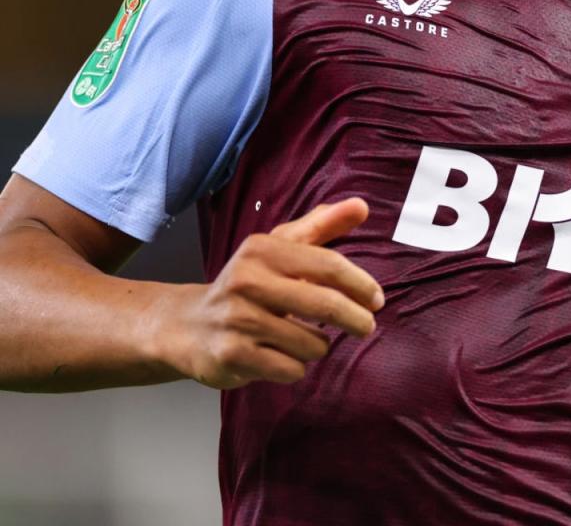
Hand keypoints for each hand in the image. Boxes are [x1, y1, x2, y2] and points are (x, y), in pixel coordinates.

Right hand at [154, 198, 383, 389]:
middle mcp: (247, 281)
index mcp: (262, 249)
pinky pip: (292, 369)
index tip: (377, 300)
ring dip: (318, 346)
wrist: (187, 327)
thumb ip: (321, 226)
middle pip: (326, 305)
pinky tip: (280, 356)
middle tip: (366, 327)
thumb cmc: (248, 285)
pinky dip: (296, 367)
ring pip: (313, 343)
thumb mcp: (279, 248)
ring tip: (302, 338)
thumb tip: (361, 206)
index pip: (328, 265)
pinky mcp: (232, 355)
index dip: (361, 285)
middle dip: (357, 320)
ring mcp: (238, 319)